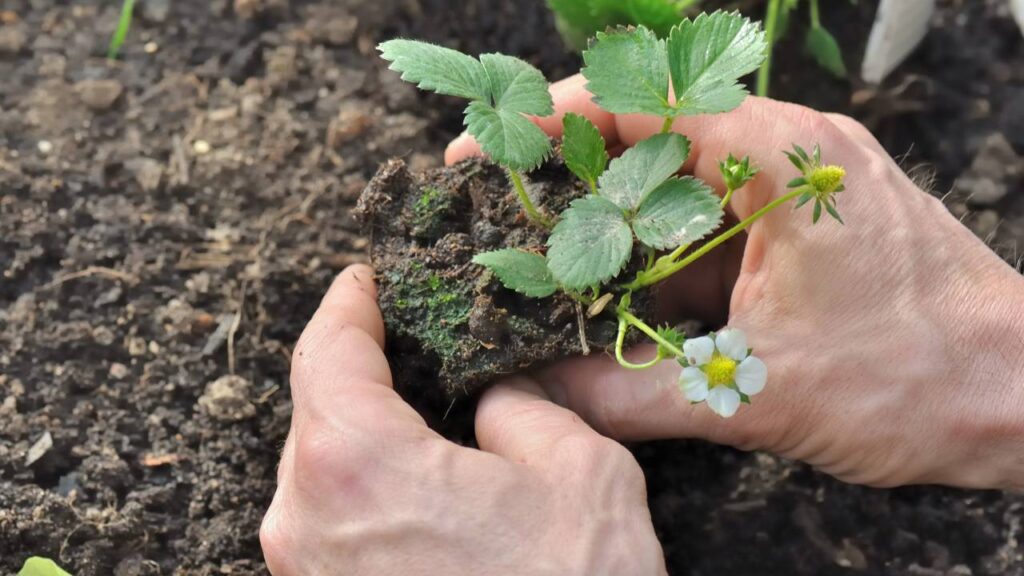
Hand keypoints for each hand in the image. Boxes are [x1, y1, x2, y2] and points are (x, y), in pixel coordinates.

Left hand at [260, 265, 666, 575]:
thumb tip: (492, 398)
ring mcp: (308, 573)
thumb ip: (522, 407)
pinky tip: (421, 479)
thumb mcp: (577, 470)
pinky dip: (366, 482)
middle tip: (412, 336)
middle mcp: (307, 520)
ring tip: (423, 405)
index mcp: (357, 464)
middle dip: (361, 365)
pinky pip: (332, 518)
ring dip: (364, 427)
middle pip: (317, 408)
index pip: (326, 350)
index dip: (348, 303)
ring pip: (321, 467)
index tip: (366, 281)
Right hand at [447, 76, 1023, 489]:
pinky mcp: (798, 233)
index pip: (639, 102)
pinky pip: (709, 230)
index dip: (548, 120)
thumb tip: (538, 391)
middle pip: (648, 140)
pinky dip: (658, 264)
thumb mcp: (759, 389)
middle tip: (502, 221)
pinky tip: (620, 306)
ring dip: (614, 232)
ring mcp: (794, 191)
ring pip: (676, 192)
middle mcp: (784, 153)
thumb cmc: (920, 377)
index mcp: (777, 155)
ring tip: (549, 272)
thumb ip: (633, 391)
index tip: (482, 149)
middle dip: (570, 181)